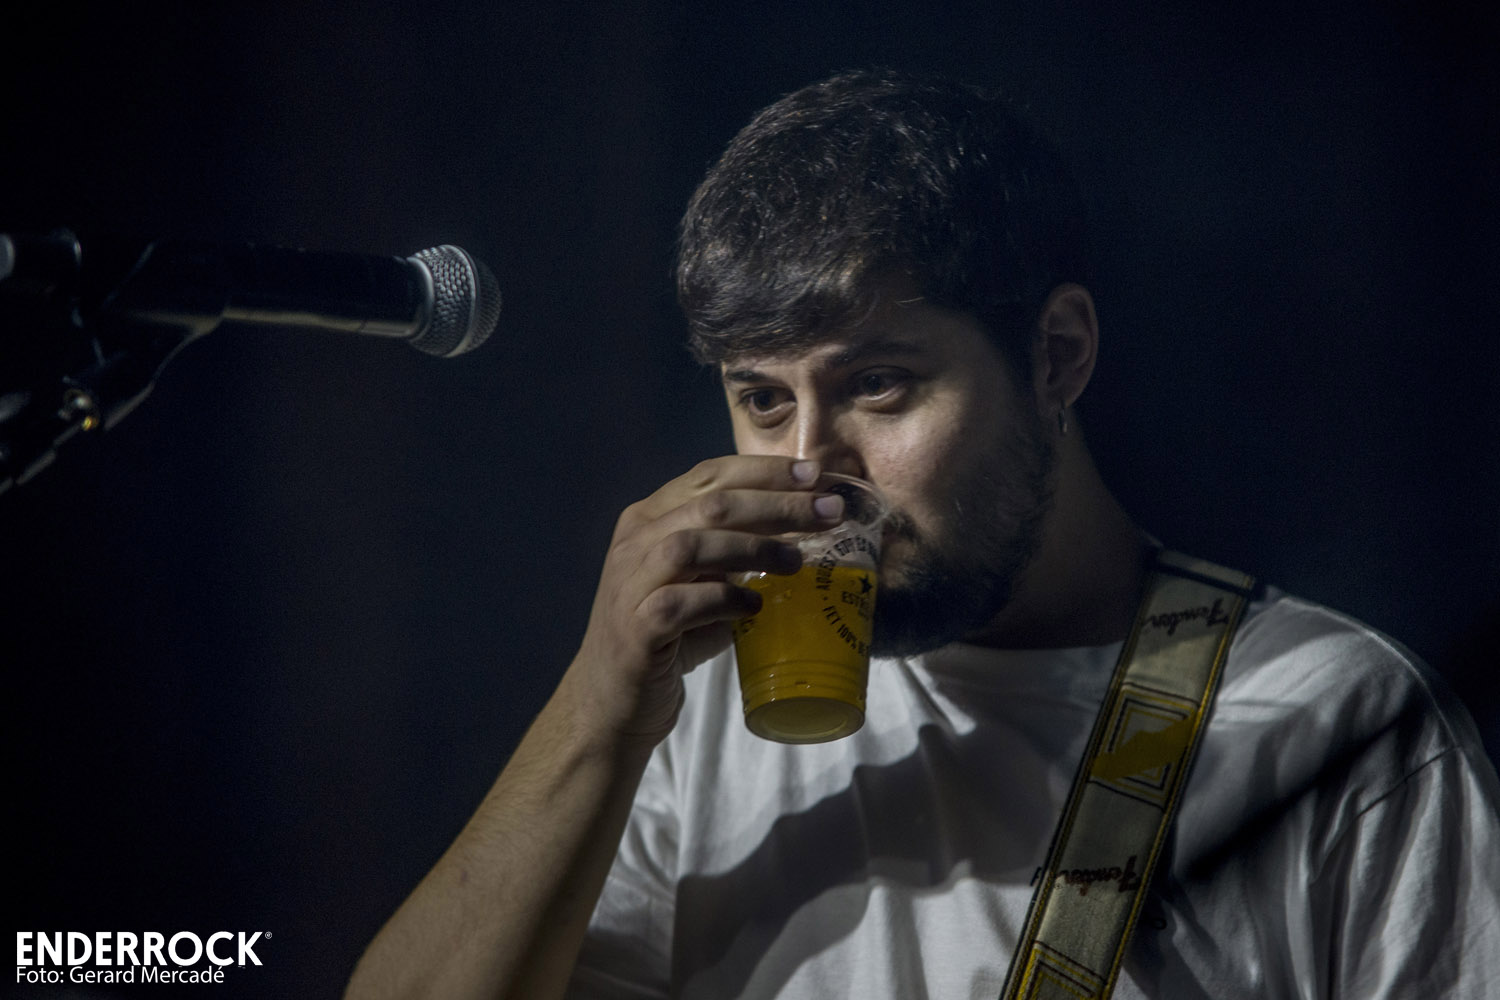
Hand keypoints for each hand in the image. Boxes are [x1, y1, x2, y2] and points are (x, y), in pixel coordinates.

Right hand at [564, 456, 843, 745]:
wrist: (612, 701)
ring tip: (798, 559)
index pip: (708, 475)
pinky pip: (681, 603)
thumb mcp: (698, 582)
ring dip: (753, 547)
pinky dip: (723, 600)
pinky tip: (755, 608)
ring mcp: (629, 584)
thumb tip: (804, 529)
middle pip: (709, 504)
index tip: (814, 475)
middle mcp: (634, 543)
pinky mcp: (634, 628)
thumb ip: (732, 552)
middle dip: (775, 503)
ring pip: (692, 545)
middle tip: (828, 512)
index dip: (763, 471)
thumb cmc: (666, 638)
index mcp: (649, 519)